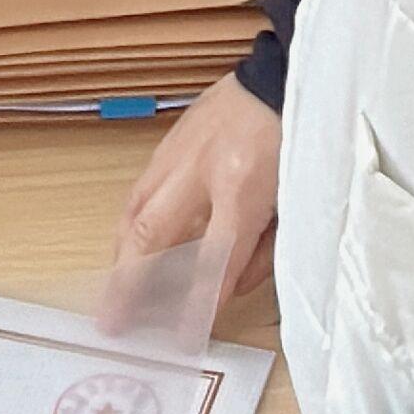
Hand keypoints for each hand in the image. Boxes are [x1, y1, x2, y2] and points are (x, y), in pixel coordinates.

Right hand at [115, 70, 281, 312]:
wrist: (284, 74)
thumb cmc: (301, 139)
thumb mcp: (297, 200)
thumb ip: (263, 249)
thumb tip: (229, 288)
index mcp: (246, 187)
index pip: (215, 259)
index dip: (198, 304)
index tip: (183, 339)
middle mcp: (204, 170)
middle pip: (153, 233)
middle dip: (129, 282)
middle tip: (113, 320)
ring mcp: (181, 152)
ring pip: (136, 210)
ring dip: (122, 256)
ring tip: (114, 292)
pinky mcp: (171, 140)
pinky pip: (141, 190)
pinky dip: (132, 224)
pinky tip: (128, 248)